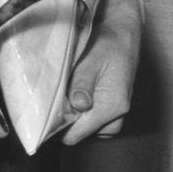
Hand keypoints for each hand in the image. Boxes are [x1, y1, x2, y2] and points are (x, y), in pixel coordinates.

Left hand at [62, 0, 139, 143]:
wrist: (124, 36)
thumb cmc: (107, 45)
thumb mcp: (90, 60)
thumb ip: (82, 85)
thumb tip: (77, 107)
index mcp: (113, 106)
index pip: (76, 135)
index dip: (59, 127)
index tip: (49, 111)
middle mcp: (118, 116)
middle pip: (81, 134)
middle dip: (68, 120)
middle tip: (61, 96)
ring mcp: (117, 114)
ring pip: (87, 128)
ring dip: (76, 115)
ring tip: (72, 91)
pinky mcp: (113, 110)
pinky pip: (93, 120)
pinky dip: (84, 111)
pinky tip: (80, 92)